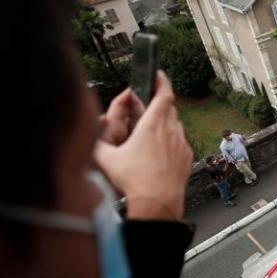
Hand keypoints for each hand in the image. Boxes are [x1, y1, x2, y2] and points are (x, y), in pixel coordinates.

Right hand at [94, 72, 192, 219]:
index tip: (158, 74)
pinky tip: (158, 151)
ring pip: (175, 125)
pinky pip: (179, 141)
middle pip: (168, 108)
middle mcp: (171, 130)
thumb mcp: (106, 159)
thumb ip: (97, 142)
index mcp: (153, 125)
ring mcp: (181, 143)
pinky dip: (170, 140)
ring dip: (164, 123)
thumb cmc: (134, 180)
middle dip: (157, 104)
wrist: (158, 202)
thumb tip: (90, 134)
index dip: (161, 81)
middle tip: (145, 106)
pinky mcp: (186, 156)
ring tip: (149, 131)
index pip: (163, 94)